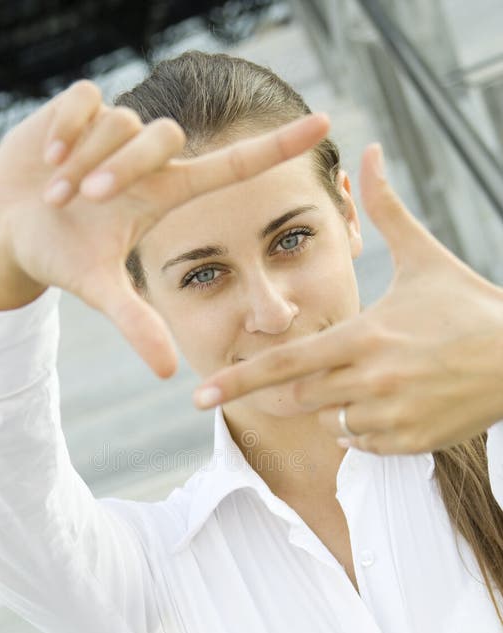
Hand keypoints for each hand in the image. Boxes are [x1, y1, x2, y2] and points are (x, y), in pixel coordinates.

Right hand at [0, 79, 329, 377]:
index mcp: (166, 194)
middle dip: (120, 169)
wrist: (10, 227)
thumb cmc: (62, 254)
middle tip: (84, 200)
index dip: (278, 147)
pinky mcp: (79, 106)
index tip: (326, 122)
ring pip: (120, 122)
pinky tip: (48, 157)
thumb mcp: (98, 288)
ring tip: (56, 193)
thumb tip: (166, 374)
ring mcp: (116, 128)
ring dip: (83, 160)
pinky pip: (84, 101)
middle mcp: (149, 159)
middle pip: (163, 137)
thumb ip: (135, 323)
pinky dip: (65, 130)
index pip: (233, 165)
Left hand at [192, 143, 502, 453]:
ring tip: (376, 379)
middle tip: (327, 368)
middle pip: (299, 397)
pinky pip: (360, 443)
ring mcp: (389, 416)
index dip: (237, 381)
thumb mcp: (424, 258)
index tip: (199, 396)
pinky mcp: (408, 443)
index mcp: (363, 336)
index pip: (283, 363)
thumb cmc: (469, 308)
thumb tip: (370, 152)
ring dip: (336, 406)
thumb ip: (387, 210)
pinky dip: (362, 427)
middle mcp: (369, 380)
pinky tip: (392, 402)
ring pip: (330, 423)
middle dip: (299, 386)